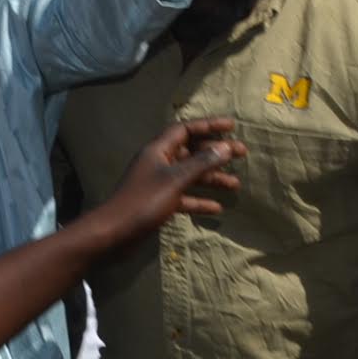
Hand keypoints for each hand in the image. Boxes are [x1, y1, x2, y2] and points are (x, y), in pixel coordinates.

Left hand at [96, 117, 244, 246]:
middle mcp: (158, 162)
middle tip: (242, 154)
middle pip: (190, 151)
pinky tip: (217, 208)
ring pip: (189, 175)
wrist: (115, 232)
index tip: (232, 126)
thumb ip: (201, 163)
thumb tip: (225, 147)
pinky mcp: (158, 202)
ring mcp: (158, 183)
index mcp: (158, 150)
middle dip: (215, 152)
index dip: (208, 126)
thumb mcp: (176, 180)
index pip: (185, 129)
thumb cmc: (144, 201)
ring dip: (211, 177)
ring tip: (236, 184)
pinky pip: (183, 196)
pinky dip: (199, 200)